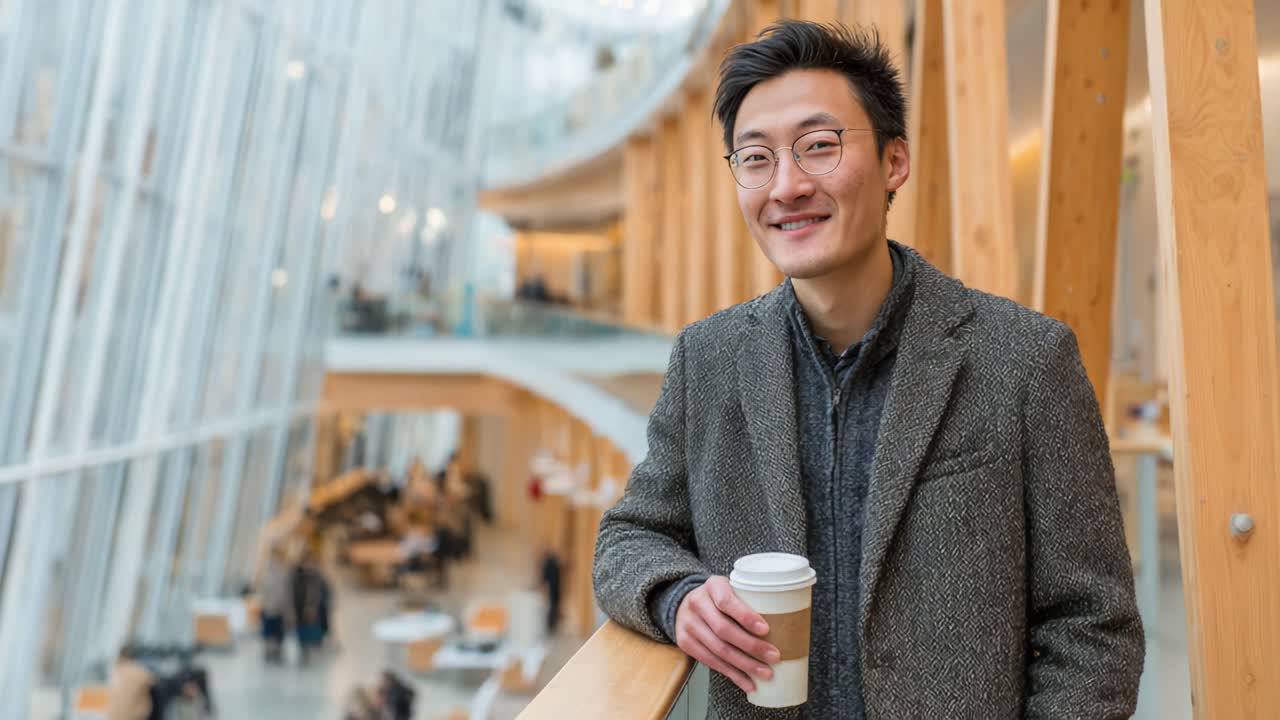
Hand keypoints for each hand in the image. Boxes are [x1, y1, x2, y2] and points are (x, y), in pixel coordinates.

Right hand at [674, 575, 778, 692]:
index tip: (765, 629)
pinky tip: (748, 682)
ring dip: (744, 665)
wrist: (684, 603)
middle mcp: (697, 604)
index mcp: (712, 586)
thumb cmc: (718, 597)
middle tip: (774, 656)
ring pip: (718, 650)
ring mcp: (689, 625)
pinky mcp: (685, 643)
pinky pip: (711, 662)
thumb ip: (750, 600)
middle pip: (724, 629)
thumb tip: (786, 623)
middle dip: (751, 646)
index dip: (745, 616)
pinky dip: (732, 674)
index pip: (726, 601)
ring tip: (765, 673)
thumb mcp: (731, 588)